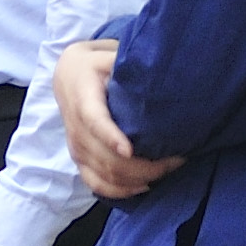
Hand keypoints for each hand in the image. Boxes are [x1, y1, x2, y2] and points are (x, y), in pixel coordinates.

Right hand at [54, 40, 181, 199]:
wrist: (67, 76)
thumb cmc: (96, 64)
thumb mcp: (109, 54)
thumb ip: (129, 63)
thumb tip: (162, 70)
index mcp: (82, 96)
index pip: (93, 120)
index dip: (110, 137)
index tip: (130, 150)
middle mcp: (75, 126)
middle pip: (106, 157)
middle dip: (146, 164)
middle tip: (178, 157)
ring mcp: (76, 146)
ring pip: (106, 174)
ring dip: (140, 177)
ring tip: (169, 167)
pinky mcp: (79, 159)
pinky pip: (96, 184)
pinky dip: (120, 190)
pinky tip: (144, 185)